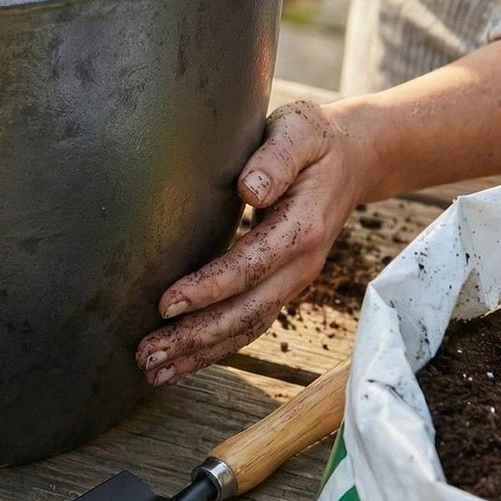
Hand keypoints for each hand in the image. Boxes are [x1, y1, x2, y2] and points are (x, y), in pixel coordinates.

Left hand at [136, 99, 373, 385]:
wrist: (353, 157)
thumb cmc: (314, 138)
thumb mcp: (298, 130)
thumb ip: (274, 158)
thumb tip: (250, 188)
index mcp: (300, 228)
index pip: (248, 267)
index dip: (207, 289)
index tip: (165, 303)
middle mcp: (299, 265)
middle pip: (244, 312)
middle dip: (194, 337)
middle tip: (146, 355)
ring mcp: (292, 280)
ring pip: (246, 327)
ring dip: (200, 353)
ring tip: (154, 370)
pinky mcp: (281, 284)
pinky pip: (249, 322)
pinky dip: (215, 346)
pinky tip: (182, 359)